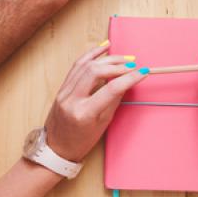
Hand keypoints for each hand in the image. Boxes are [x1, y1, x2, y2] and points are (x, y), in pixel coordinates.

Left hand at [43, 43, 147, 161]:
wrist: (55, 148)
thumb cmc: (80, 141)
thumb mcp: (103, 124)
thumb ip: (114, 100)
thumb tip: (125, 82)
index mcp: (84, 113)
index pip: (111, 89)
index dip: (129, 78)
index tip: (142, 72)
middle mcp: (72, 100)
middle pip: (96, 72)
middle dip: (118, 65)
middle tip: (133, 65)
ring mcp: (64, 92)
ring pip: (86, 65)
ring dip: (107, 58)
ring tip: (123, 57)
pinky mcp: (61, 88)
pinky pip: (76, 66)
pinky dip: (91, 55)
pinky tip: (103, 48)